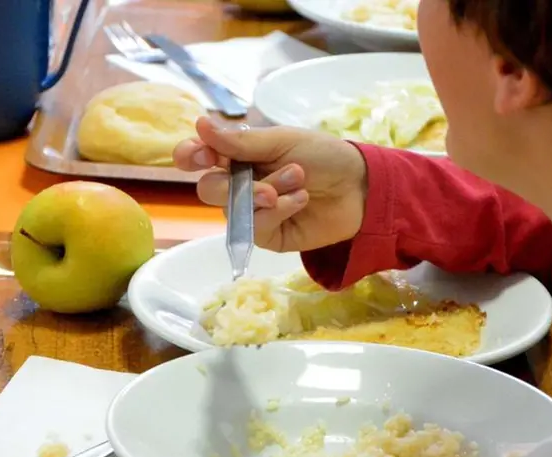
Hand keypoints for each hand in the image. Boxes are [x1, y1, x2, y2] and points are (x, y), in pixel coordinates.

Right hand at [173, 118, 367, 251]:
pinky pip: (256, 229)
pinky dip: (277, 212)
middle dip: (230, 184)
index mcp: (239, 155)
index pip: (199, 157)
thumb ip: (240, 141)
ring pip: (233, 210)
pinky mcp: (270, 236)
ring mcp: (254, 212)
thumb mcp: (282, 141)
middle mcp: (241, 184)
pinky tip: (300, 200)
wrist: (360, 185)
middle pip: (208, 189)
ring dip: (265, 194)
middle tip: (260, 179)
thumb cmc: (324, 156)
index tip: (200, 155)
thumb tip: (199, 124)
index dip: (191, 156)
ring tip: (298, 181)